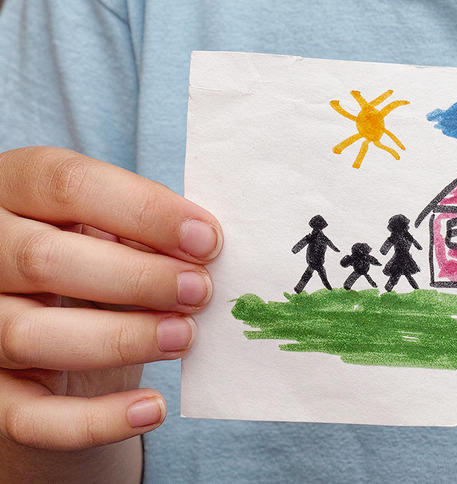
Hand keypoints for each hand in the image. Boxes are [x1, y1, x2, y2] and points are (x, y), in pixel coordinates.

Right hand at [0, 147, 220, 453]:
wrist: (49, 347)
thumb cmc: (92, 267)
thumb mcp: (110, 233)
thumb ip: (142, 230)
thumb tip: (202, 245)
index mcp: (12, 190)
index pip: (66, 184)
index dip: (143, 210)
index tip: (207, 240)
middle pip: (44, 258)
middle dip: (136, 277)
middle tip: (200, 291)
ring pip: (31, 335)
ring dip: (120, 338)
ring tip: (184, 336)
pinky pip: (31, 418)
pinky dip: (96, 419)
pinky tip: (153, 408)